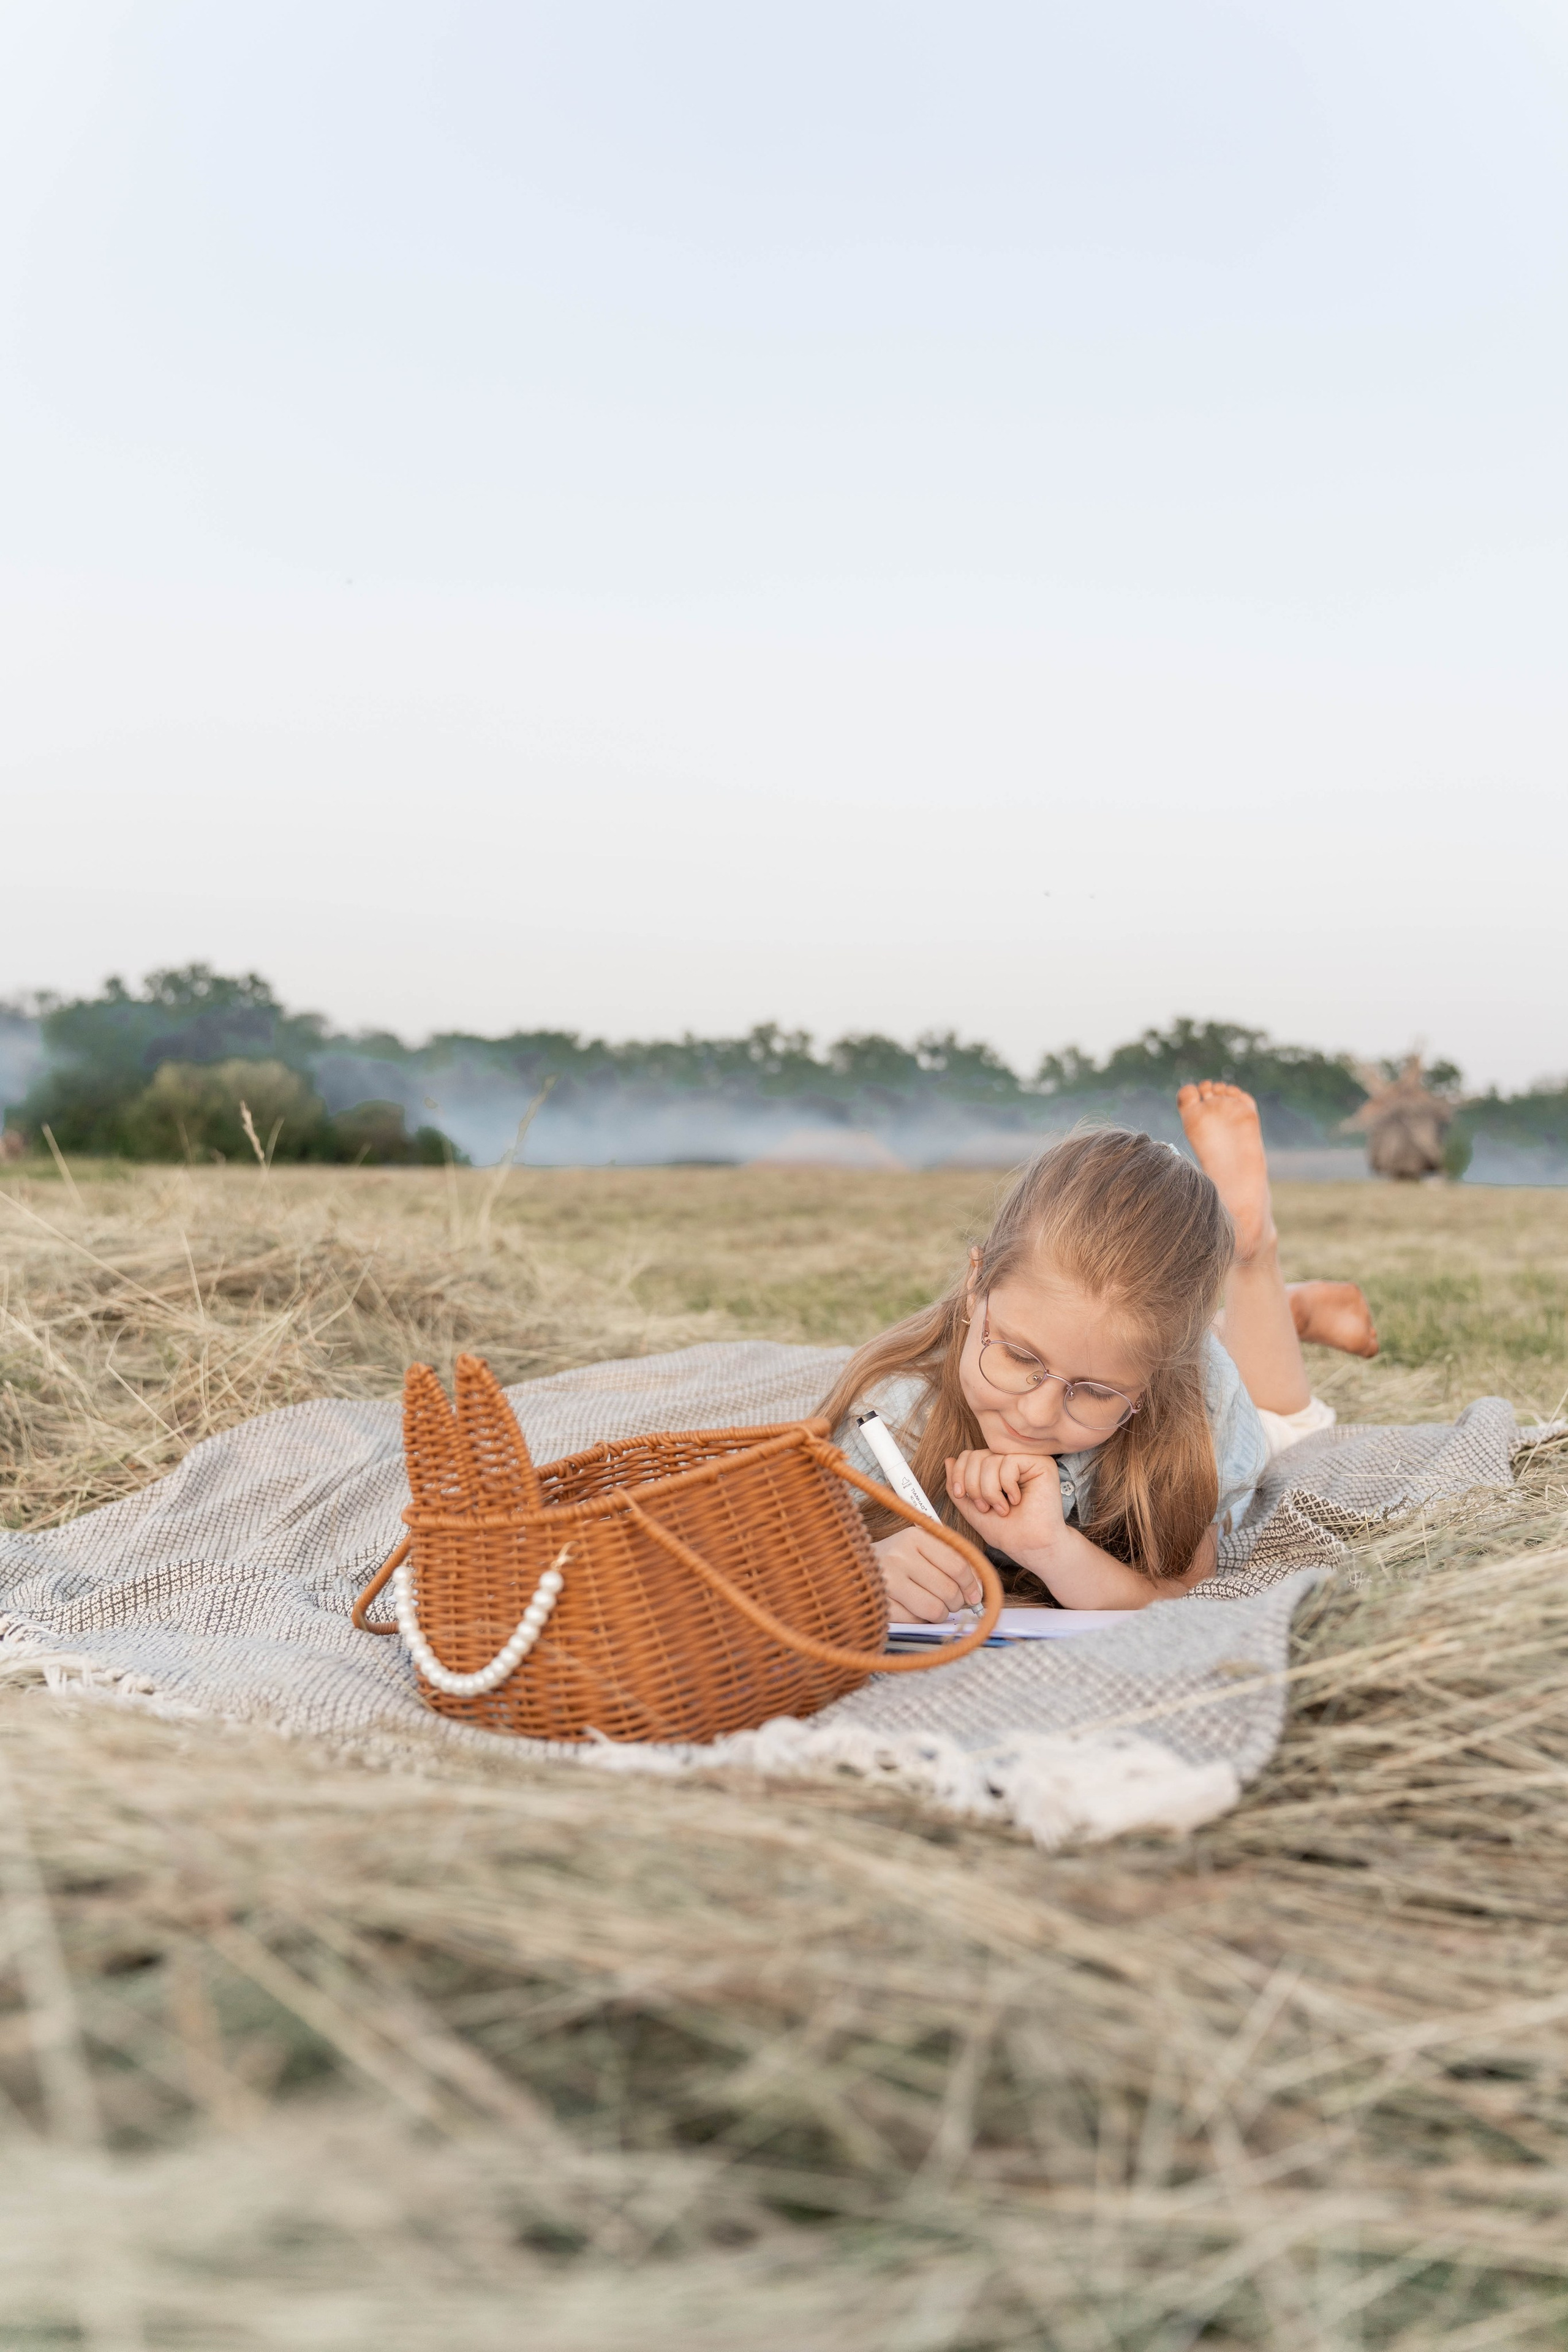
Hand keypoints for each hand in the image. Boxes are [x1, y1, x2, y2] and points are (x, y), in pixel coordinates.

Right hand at [872, 1524, 983, 1622]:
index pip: (958, 1565)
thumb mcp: (921, 1549)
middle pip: (949, 1590)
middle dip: (957, 1602)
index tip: (975, 1594)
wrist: (852, 1568)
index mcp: (914, 1537)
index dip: (972, 1584)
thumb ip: (952, 1562)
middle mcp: (899, 1556)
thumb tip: (978, 1591)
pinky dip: (919, 1619)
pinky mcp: (879, 1603)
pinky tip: (912, 1608)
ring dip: (940, 1613)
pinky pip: (915, 1620)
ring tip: (933, 1606)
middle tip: (951, 1601)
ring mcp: (887, 1581)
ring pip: (934, 1609)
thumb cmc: (896, 1560)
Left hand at [945, 1449, 1065, 1566]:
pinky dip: (1007, 1485)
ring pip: (990, 1460)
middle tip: (985, 1507)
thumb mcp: (971, 1508)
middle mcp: (1010, 1460)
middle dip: (973, 1485)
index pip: (968, 1456)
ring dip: (990, 1490)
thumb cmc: (1006, 1531)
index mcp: (995, 1469)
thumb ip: (958, 1485)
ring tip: (1002, 1508)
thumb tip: (949, 1460)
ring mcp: (1025, 1460)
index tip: (961, 1495)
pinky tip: (1017, 1500)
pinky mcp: (1041, 1462)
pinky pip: (1008, 1462)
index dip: (959, 1474)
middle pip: (976, 1456)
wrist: (1030, 1546)